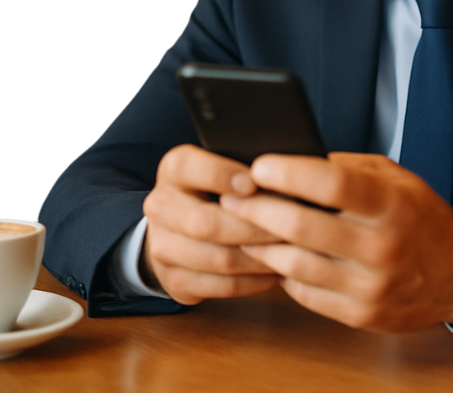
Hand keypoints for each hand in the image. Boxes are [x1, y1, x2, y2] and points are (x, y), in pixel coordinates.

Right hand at [140, 144, 281, 304]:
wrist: (178, 229)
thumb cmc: (216, 192)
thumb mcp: (224, 169)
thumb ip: (248, 170)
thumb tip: (287, 176)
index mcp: (173, 171)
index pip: (187, 166)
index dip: (221, 174)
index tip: (254, 182)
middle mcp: (160, 207)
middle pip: (206, 223)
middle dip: (254, 227)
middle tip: (292, 226)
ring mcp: (162, 247)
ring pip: (218, 259)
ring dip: (261, 258)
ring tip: (292, 252)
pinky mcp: (175, 280)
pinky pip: (222, 286)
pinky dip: (255, 281)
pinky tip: (276, 271)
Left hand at [219, 152, 452, 331]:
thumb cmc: (418, 217)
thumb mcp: (395, 179)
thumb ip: (347, 169)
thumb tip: (290, 160)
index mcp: (390, 205)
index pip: (332, 183)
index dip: (289, 172)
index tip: (258, 165)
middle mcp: (381, 246)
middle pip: (301, 226)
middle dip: (257, 209)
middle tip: (232, 196)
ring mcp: (370, 286)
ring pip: (293, 264)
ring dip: (260, 244)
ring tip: (241, 226)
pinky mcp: (360, 315)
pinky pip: (303, 293)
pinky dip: (283, 274)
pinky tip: (274, 257)